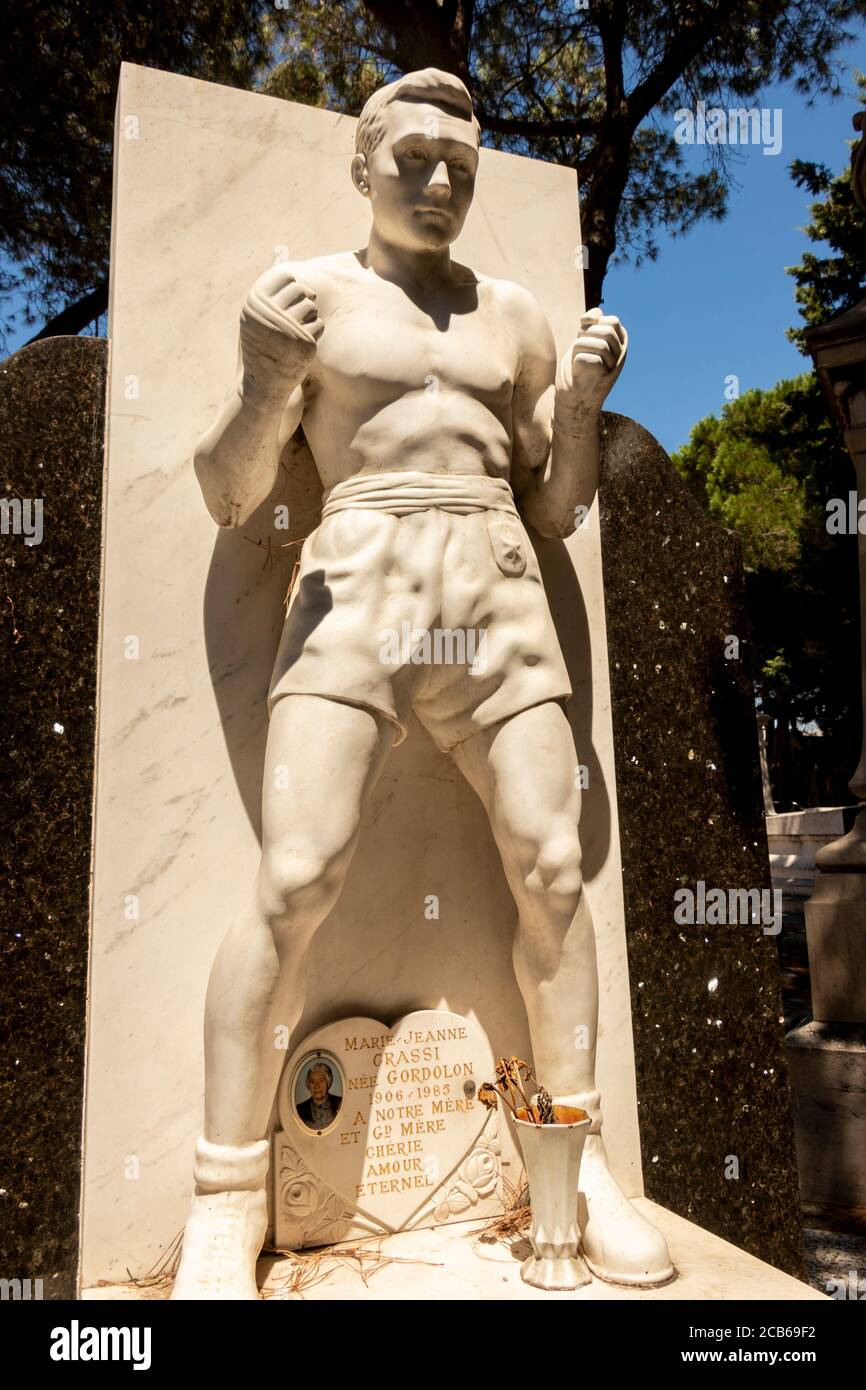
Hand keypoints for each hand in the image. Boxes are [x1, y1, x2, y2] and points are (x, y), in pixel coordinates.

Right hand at [239, 264, 323, 401]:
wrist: (263, 381)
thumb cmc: (262, 340)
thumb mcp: (259, 309)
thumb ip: (271, 282)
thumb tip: (281, 248)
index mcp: (256, 301)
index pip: (286, 277)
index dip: (293, 287)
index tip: (291, 300)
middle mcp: (270, 313)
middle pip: (301, 290)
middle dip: (303, 301)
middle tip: (296, 318)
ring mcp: (287, 328)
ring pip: (312, 307)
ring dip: (309, 317)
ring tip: (296, 332)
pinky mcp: (303, 343)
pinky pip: (319, 325)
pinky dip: (314, 333)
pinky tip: (302, 345)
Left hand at [556, 308, 627, 409]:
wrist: (573, 399)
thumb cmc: (578, 367)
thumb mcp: (585, 339)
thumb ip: (592, 324)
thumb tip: (596, 314)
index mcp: (621, 343)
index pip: (611, 321)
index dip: (593, 324)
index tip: (583, 335)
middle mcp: (622, 355)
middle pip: (605, 331)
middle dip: (585, 336)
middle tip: (579, 350)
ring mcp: (615, 367)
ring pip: (596, 344)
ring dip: (578, 349)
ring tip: (577, 361)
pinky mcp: (604, 378)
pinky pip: (586, 359)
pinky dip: (576, 363)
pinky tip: (577, 372)